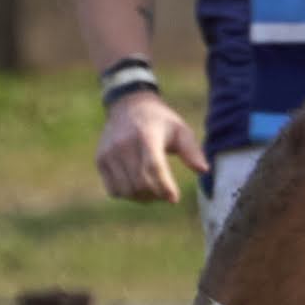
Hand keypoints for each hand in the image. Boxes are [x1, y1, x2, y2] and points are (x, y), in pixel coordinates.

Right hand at [97, 89, 207, 203]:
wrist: (128, 105)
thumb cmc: (160, 121)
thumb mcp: (180, 129)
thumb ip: (192, 150)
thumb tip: (203, 170)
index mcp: (146, 135)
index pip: (153, 167)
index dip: (164, 187)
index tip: (174, 198)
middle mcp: (124, 144)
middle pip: (139, 183)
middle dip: (156, 195)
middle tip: (165, 195)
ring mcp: (109, 153)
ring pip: (126, 190)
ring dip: (142, 198)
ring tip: (153, 192)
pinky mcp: (100, 160)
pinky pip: (113, 190)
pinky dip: (126, 195)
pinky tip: (137, 187)